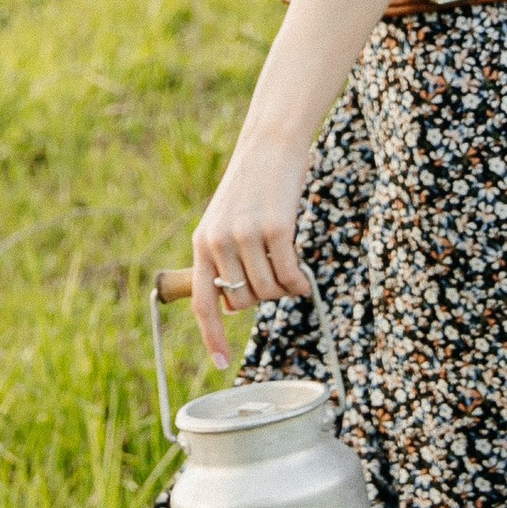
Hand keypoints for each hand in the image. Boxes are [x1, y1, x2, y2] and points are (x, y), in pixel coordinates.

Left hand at [191, 136, 310, 369]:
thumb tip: (235, 303)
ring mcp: (247, 235)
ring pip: (269, 292)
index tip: (220, 363)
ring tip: (289, 268)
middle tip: (274, 276)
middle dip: (262, 297)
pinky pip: (290, 276)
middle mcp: (219, 242)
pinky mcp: (276, 229)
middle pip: (243, 301)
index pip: (203, 301)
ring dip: (284, 289)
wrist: (270, 144)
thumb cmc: (252, 185)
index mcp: (202, 243)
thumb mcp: (224, 220)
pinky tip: (304, 275)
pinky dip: (300, 282)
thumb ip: (224, 258)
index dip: (211, 336)